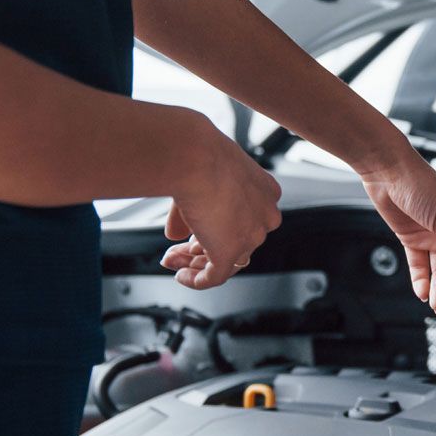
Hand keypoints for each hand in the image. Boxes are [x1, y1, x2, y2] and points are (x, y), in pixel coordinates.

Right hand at [161, 126, 282, 288]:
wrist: (194, 156)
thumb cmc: (197, 155)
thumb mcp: (198, 180)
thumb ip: (190, 213)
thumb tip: (175, 235)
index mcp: (265, 192)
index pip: (244, 221)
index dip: (216, 229)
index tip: (192, 232)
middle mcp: (265, 215)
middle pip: (235, 242)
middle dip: (201, 248)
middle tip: (175, 249)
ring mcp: (252, 235)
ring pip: (225, 261)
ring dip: (194, 263)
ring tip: (170, 259)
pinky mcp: (231, 252)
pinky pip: (214, 277)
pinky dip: (196, 280)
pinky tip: (180, 275)